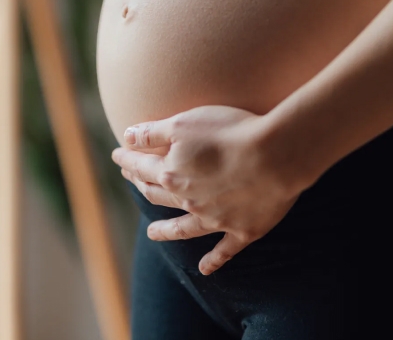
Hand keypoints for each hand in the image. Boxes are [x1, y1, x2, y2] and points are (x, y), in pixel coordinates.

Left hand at [111, 105, 304, 274]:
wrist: (275, 156)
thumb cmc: (229, 132)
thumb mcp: (183, 123)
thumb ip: (152, 133)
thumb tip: (125, 137)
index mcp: (172, 174)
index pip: (141, 167)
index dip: (127, 159)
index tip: (117, 155)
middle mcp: (188, 201)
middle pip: (158, 195)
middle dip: (142, 185)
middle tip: (133, 181)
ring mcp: (215, 219)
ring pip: (183, 228)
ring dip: (166, 231)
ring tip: (152, 233)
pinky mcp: (243, 230)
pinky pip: (224, 251)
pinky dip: (213, 261)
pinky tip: (204, 269)